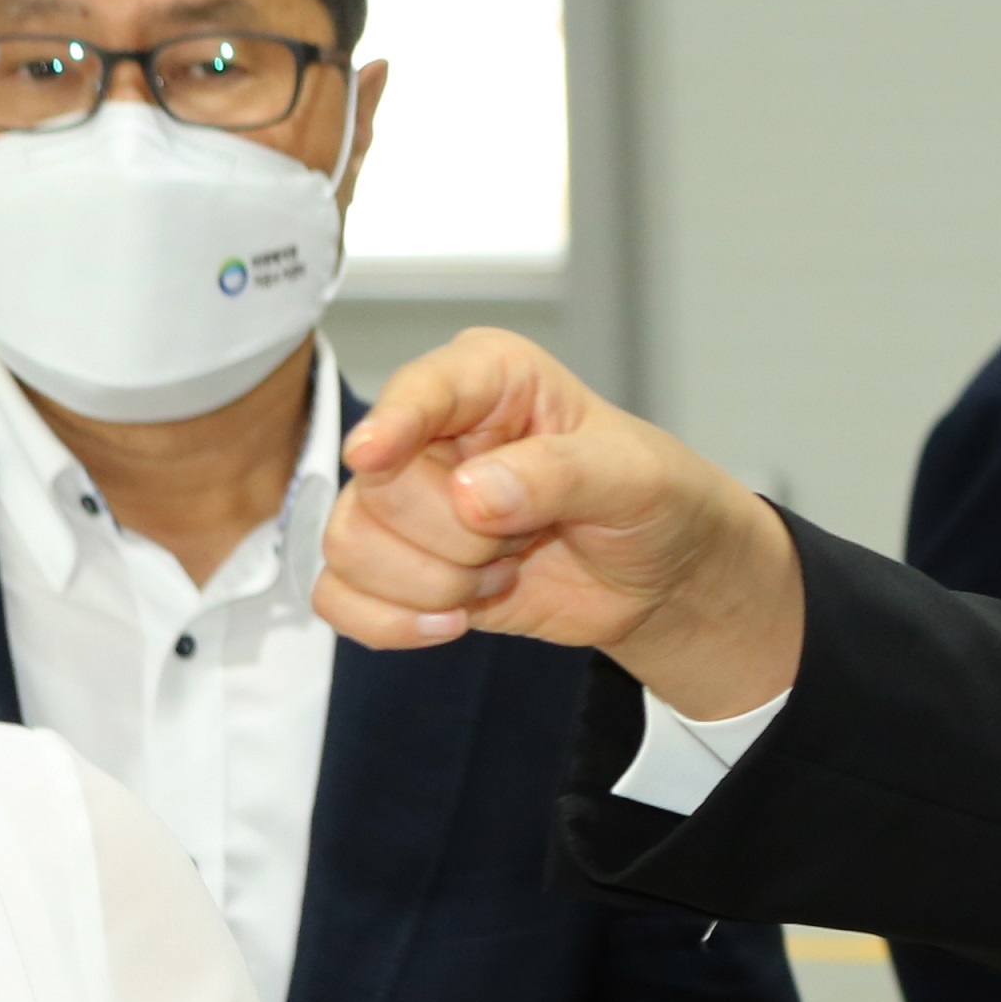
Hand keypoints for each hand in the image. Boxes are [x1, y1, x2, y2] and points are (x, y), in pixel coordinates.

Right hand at [315, 327, 806, 718]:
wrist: (661, 576)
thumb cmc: (654, 500)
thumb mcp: (634, 476)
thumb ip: (560, 473)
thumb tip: (472, 495)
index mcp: (489, 378)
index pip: (419, 389)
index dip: (391, 422)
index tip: (373, 456)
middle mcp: (431, 431)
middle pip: (377, 488)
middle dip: (455, 539)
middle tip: (522, 538)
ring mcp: (405, 501)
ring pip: (350, 544)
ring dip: (432, 583)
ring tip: (501, 572)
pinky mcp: (396, 564)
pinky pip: (339, 596)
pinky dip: (391, 623)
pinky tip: (455, 621)